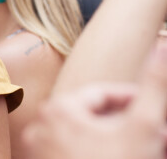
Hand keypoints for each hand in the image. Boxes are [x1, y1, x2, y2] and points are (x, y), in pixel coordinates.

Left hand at [23, 44, 166, 158]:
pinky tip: (122, 155)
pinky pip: (74, 153)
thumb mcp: (144, 126)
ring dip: (116, 140)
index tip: (155, 109)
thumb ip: (154, 85)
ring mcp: (39, 151)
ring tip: (142, 148)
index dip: (134, 99)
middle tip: (154, 134)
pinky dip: (98, 153)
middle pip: (94, 117)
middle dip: (127, 124)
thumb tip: (163, 45)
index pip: (103, 94)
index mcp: (59, 109)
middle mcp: (41, 126)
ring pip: (85, 136)